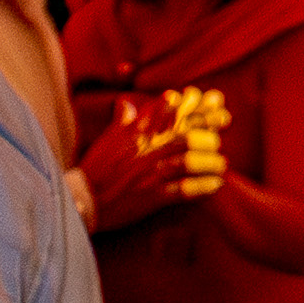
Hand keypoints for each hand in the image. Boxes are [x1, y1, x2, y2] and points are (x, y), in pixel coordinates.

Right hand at [74, 96, 214, 226]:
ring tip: (220, 164)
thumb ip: (123, 120)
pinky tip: (215, 185)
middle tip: (221, 132)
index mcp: (138, 132)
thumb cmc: (96, 169)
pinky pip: (185, 190)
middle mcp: (148, 149)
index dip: (196, 106)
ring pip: (190, 161)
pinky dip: (203, 187)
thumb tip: (127, 103)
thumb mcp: (108, 139)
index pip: (172, 112)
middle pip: (187, 135)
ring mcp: (151, 173)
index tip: (212, 102)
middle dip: (209, 131)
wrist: (82, 200)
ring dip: (210, 162)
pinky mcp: (153, 196)